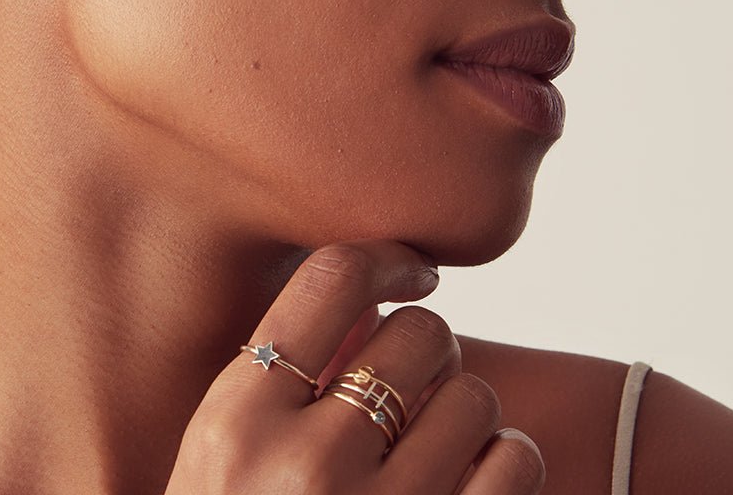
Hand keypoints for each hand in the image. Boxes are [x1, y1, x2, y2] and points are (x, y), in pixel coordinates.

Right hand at [165, 239, 544, 492]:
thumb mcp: (219, 458)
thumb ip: (277, 378)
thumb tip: (370, 289)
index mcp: (236, 421)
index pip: (330, 279)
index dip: (384, 261)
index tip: (408, 273)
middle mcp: (305, 464)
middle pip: (418, 333)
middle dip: (427, 347)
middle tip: (413, 378)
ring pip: (474, 395)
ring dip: (464, 408)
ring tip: (435, 439)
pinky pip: (513, 461)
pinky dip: (503, 460)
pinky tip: (468, 481)